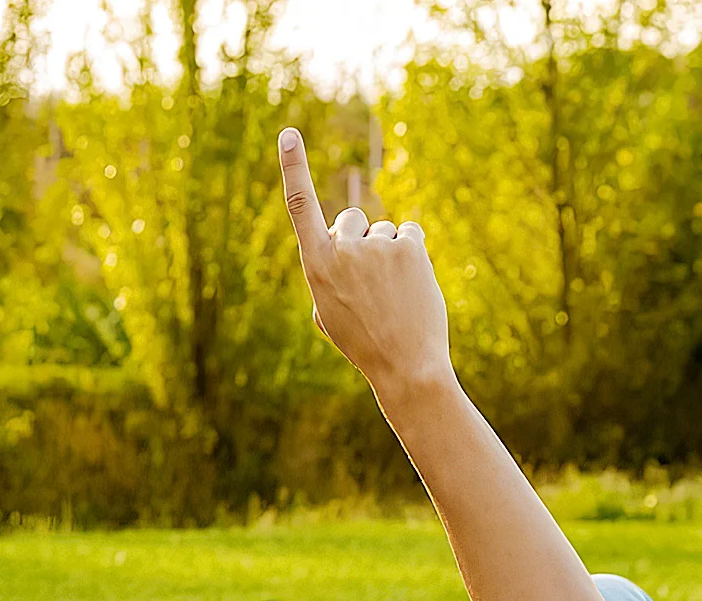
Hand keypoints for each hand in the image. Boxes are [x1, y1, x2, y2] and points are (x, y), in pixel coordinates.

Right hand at [277, 127, 454, 404]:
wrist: (405, 365)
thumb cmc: (364, 342)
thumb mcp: (331, 314)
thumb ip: (330, 275)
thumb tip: (343, 248)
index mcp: (316, 267)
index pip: (301, 207)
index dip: (294, 168)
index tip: (289, 134)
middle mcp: (342, 251)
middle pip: (352, 220)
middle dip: (361, 240)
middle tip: (370, 281)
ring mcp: (376, 247)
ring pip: (384, 232)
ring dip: (389, 255)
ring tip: (393, 294)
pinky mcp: (408, 246)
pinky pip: (409, 235)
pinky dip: (412, 256)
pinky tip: (412, 285)